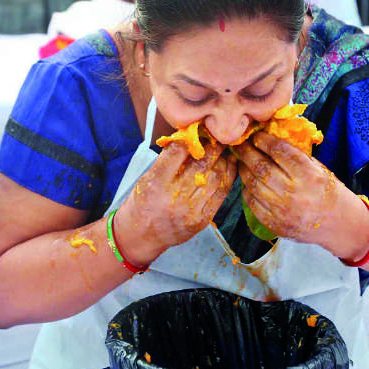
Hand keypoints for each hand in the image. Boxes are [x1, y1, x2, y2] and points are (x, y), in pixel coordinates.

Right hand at [114, 138, 236, 265]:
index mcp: (156, 183)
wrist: (141, 236)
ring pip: (215, 178)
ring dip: (223, 161)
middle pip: (201, 164)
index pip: (178, 152)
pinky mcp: (201, 220)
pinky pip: (221, 194)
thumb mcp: (148, 177)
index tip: (198, 133)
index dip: (190, 139)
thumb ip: (168, 160)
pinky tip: (228, 167)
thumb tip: (190, 139)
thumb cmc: (143, 202)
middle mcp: (174, 197)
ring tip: (224, 152)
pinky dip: (227, 178)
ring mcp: (190, 211)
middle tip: (217, 138)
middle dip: (213, 148)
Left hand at [234, 131, 368, 256]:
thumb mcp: (318, 169)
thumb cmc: (327, 191)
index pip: (280, 151)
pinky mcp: (276, 224)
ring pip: (253, 185)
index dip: (264, 141)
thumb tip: (269, 137)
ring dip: (244, 170)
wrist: (338, 224)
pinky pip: (253, 204)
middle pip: (261, 167)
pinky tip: (247, 182)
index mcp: (309, 175)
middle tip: (240, 145)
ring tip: (241, 161)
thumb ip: (296, 155)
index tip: (257, 136)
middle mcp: (295, 193)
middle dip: (247, 152)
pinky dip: (247, 191)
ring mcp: (283, 211)